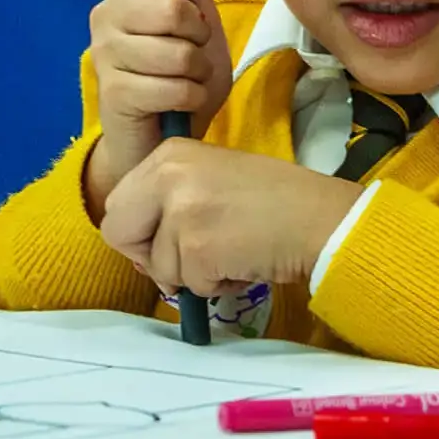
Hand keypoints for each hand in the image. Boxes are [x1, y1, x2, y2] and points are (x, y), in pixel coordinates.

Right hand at [83, 0, 231, 219]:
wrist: (161, 136)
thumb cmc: (181, 74)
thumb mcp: (198, 22)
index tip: (188, 5)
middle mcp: (105, 17)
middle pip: (169, 7)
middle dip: (199, 34)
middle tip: (193, 52)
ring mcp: (105, 55)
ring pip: (177, 51)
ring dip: (198, 70)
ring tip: (188, 78)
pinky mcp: (114, 93)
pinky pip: (175, 86)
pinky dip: (192, 96)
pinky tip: (181, 102)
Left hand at [98, 138, 362, 294]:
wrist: (320, 218)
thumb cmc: (276, 200)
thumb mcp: (212, 180)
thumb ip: (171, 202)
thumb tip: (142, 252)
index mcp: (169, 153)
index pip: (118, 203)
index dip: (140, 231)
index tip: (170, 239)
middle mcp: (167, 174)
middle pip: (118, 232)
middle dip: (149, 256)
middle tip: (190, 259)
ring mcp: (180, 210)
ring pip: (157, 267)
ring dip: (193, 274)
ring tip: (233, 251)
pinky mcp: (196, 247)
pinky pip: (189, 285)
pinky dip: (216, 285)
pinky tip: (243, 262)